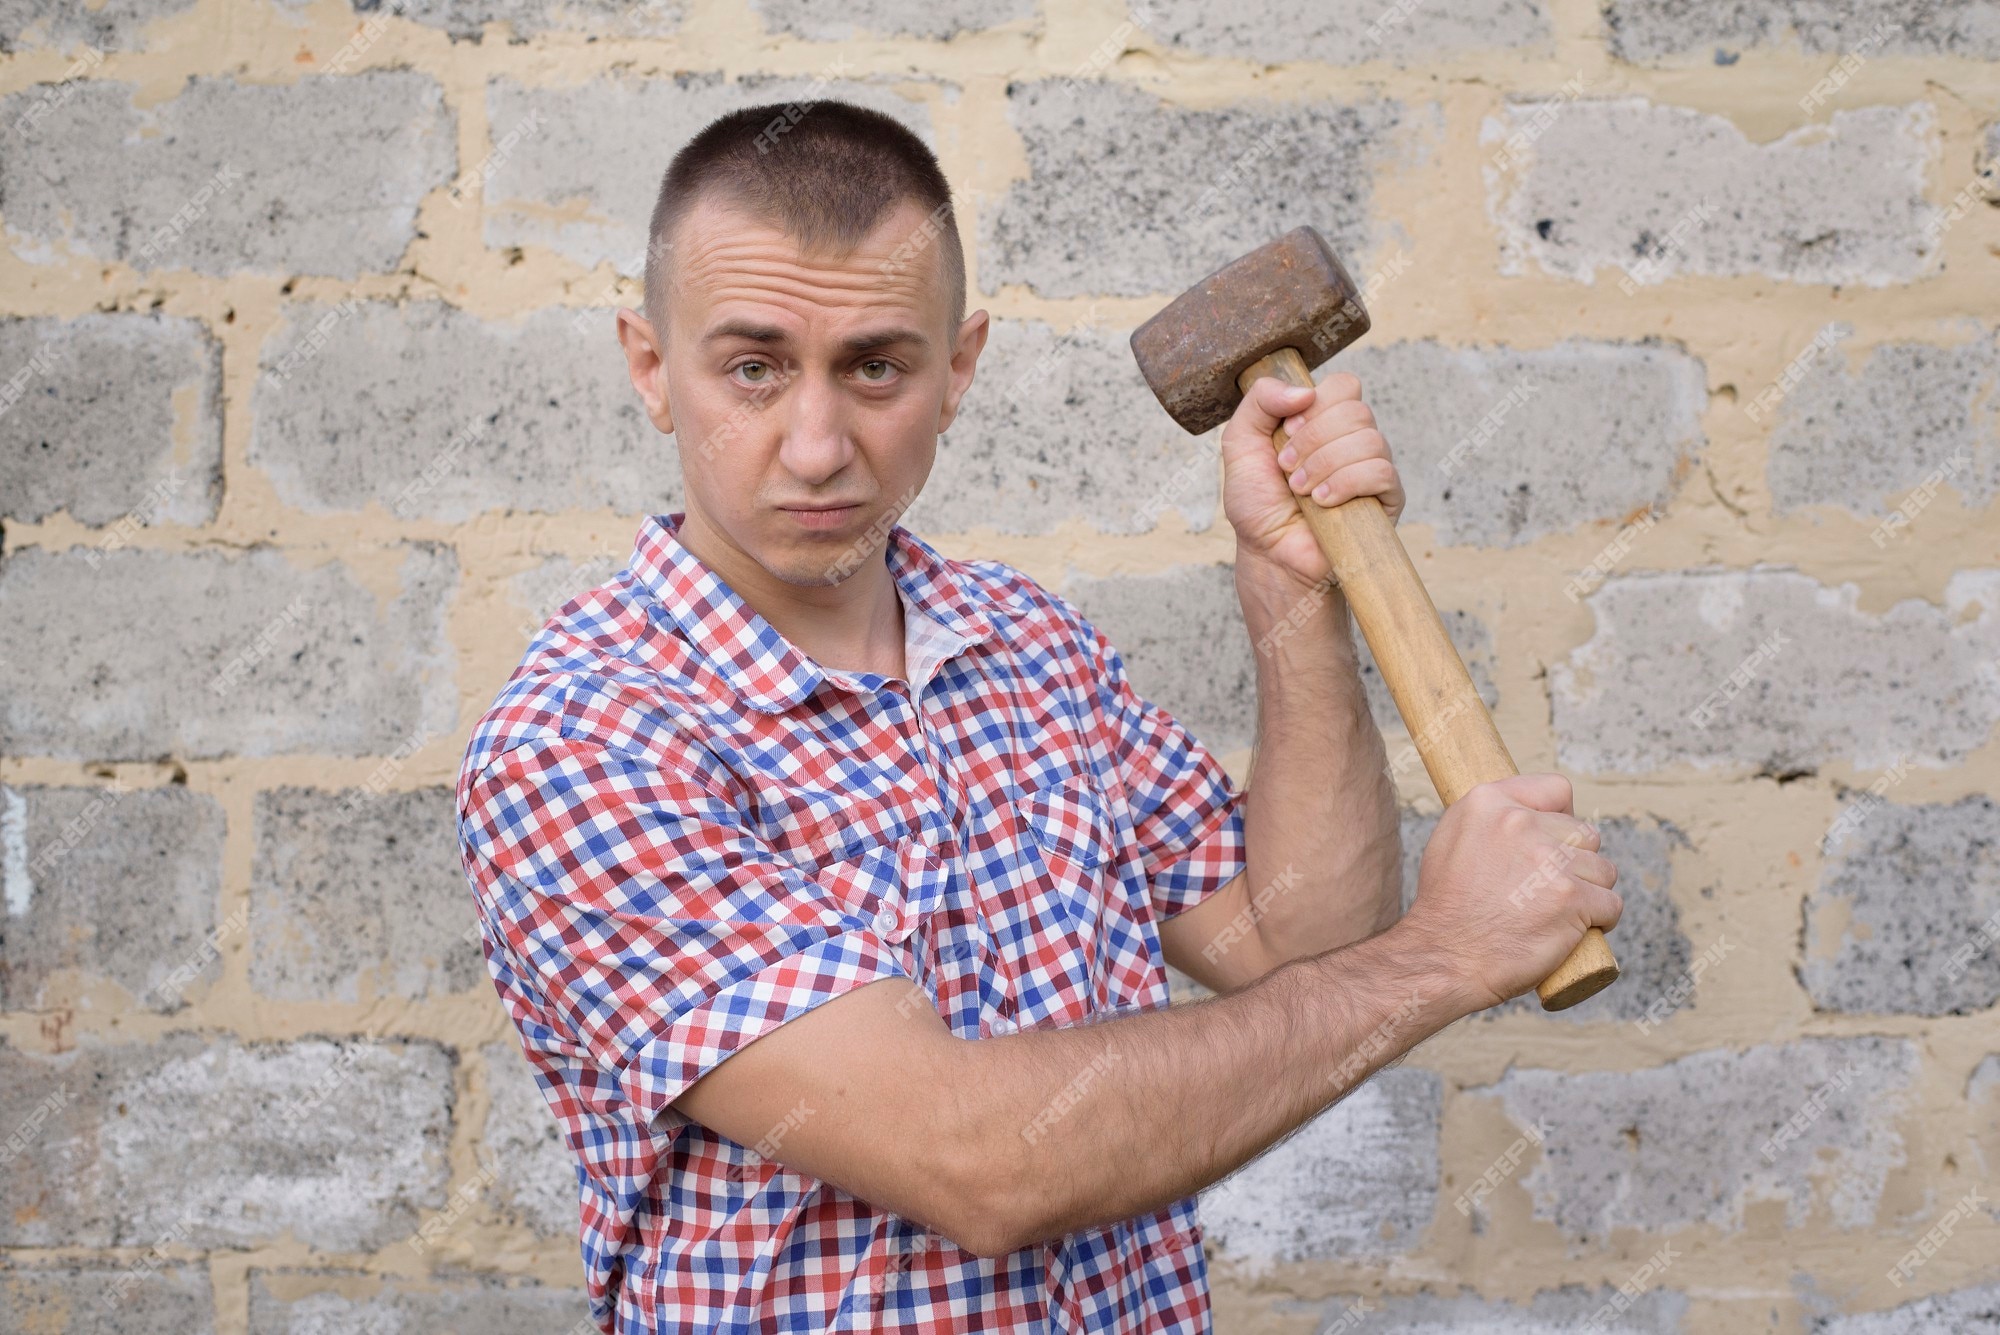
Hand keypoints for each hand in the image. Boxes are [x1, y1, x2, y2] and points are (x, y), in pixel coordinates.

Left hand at [1220, 372, 1405, 587]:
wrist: (1269, 554)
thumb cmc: (1257, 505)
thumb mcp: (1239, 443)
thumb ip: (1260, 401)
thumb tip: (1306, 392)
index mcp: (1325, 421)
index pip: (1345, 386)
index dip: (1317, 404)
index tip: (1288, 430)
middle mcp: (1353, 440)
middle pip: (1356, 410)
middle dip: (1312, 439)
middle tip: (1287, 468)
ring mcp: (1373, 468)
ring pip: (1370, 440)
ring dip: (1325, 464)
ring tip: (1300, 490)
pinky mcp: (1387, 499)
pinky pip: (1381, 472)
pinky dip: (1346, 483)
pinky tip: (1322, 502)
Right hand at [1395, 774, 1621, 1013]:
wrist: (1445, 957)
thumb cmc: (1447, 907)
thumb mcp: (1450, 839)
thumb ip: (1489, 818)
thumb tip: (1528, 813)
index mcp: (1489, 802)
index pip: (1556, 790)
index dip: (1560, 819)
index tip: (1552, 843)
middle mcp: (1520, 823)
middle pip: (1584, 833)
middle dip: (1575, 861)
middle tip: (1547, 889)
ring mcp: (1550, 861)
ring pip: (1602, 869)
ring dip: (1589, 891)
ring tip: (1557, 911)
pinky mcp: (1573, 899)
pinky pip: (1611, 904)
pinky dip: (1600, 920)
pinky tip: (1574, 929)